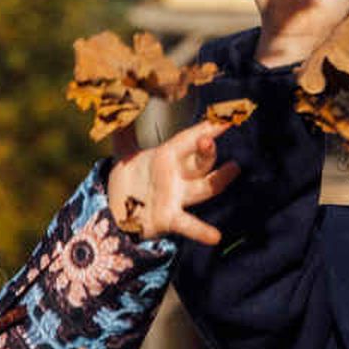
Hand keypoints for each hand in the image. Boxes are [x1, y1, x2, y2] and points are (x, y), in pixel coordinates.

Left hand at [108, 111, 241, 248]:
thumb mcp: (124, 154)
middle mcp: (177, 176)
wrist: (115, 212)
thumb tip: (118, 111)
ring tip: (234, 169)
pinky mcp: (170, 219)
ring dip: (219, 180)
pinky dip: (201, 230)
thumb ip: (124, 133)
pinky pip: (188, 224)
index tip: (225, 116)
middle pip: (200, 162)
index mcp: (167, 157)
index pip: (189, 139)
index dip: (207, 127)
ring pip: (204, 188)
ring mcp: (176, 197)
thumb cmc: (127, 182)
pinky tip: (215, 237)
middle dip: (207, 151)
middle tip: (208, 138)